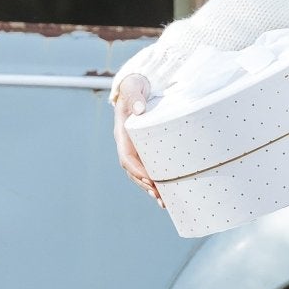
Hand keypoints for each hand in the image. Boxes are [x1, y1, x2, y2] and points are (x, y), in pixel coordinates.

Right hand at [112, 74, 165, 207]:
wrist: (137, 86)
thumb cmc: (135, 87)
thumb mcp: (134, 87)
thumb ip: (135, 96)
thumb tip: (139, 109)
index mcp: (122, 134)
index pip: (127, 157)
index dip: (137, 170)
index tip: (149, 179)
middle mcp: (127, 144)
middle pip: (133, 171)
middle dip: (145, 185)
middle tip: (159, 196)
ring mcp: (136, 148)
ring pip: (140, 173)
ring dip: (150, 188)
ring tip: (163, 203)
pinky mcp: (145, 149)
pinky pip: (149, 168)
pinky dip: (155, 181)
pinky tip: (166, 193)